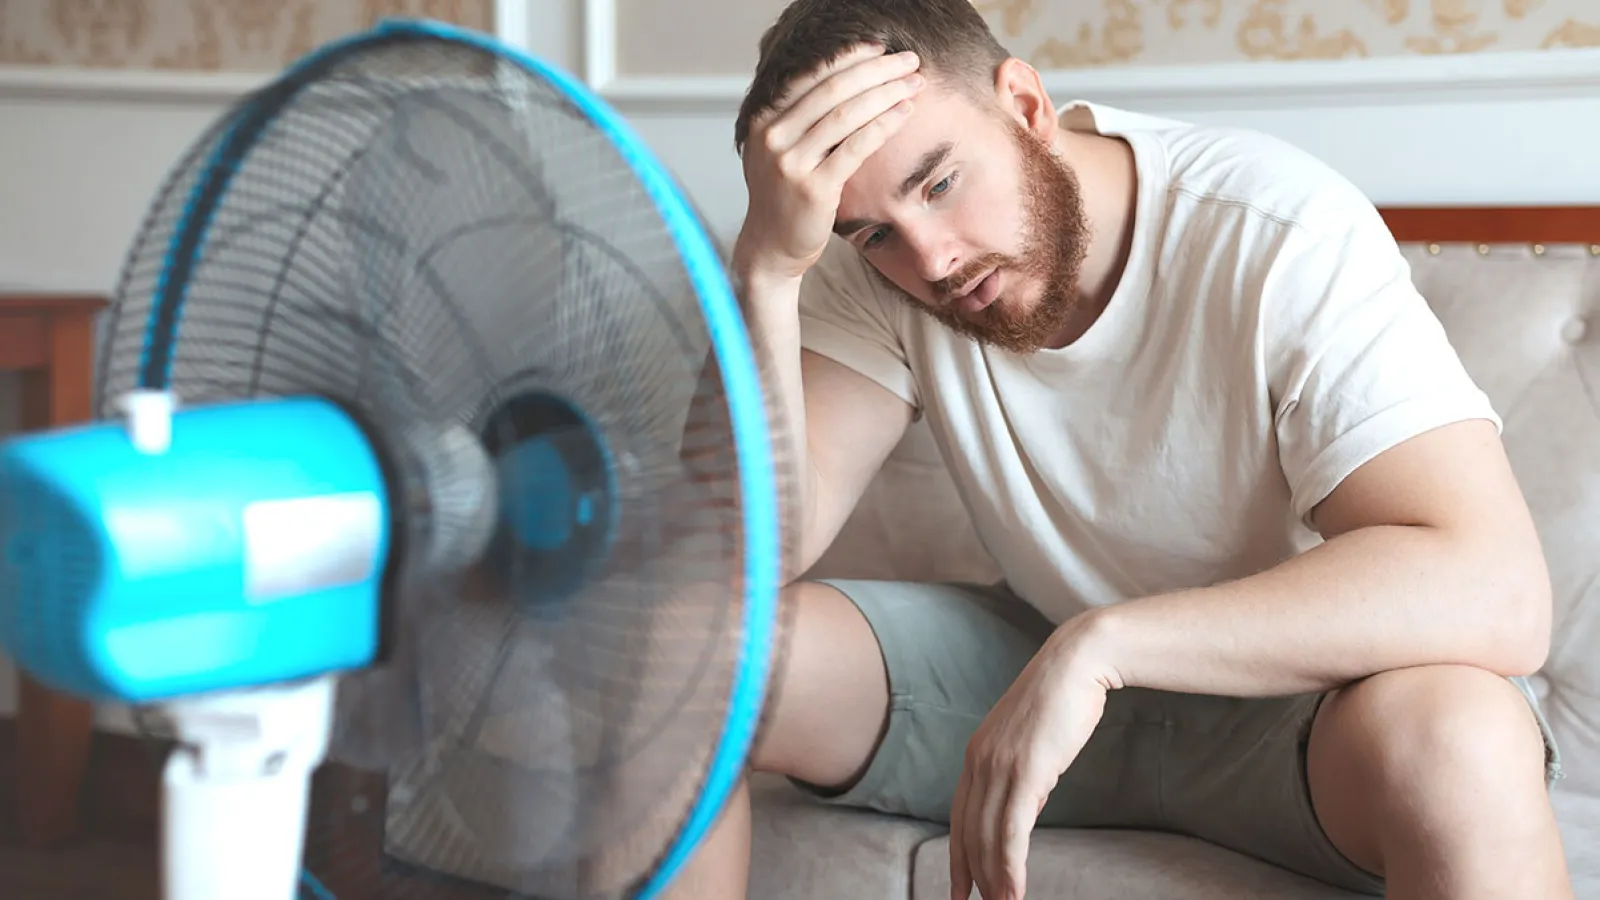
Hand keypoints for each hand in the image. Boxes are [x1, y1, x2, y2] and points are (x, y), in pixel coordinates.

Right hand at [733, 43, 925, 282]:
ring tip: (915, 83)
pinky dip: (884, 124)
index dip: (849, 57)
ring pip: (846, 114)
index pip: (811, 75)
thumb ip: (799, 118)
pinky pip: (856, 147)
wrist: (771, 248)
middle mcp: (772, 136)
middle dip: (876, 70)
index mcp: (764, 120)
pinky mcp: (814, 188)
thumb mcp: (780, 150)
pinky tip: (905, 112)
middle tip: (908, 61)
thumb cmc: (785, 197)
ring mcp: (791, 163)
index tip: (880, 48)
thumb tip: (846, 80)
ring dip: (886, 93)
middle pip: (832, 88)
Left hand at [948, 616, 1119, 899]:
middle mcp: (979, 761)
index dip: (957, 856)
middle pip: (967, 833)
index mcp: (977, 754)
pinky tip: (1013, 891)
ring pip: (987, 837)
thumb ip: (1022, 772)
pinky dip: (1010, 866)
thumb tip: (1026, 804)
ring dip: (993, 880)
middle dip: (970, 876)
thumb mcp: (1032, 741)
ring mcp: (999, 766)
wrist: (1077, 664)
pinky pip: (1011, 830)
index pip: (959, 816)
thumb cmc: (1061, 700)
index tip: (958, 889)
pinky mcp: (1024, 770)